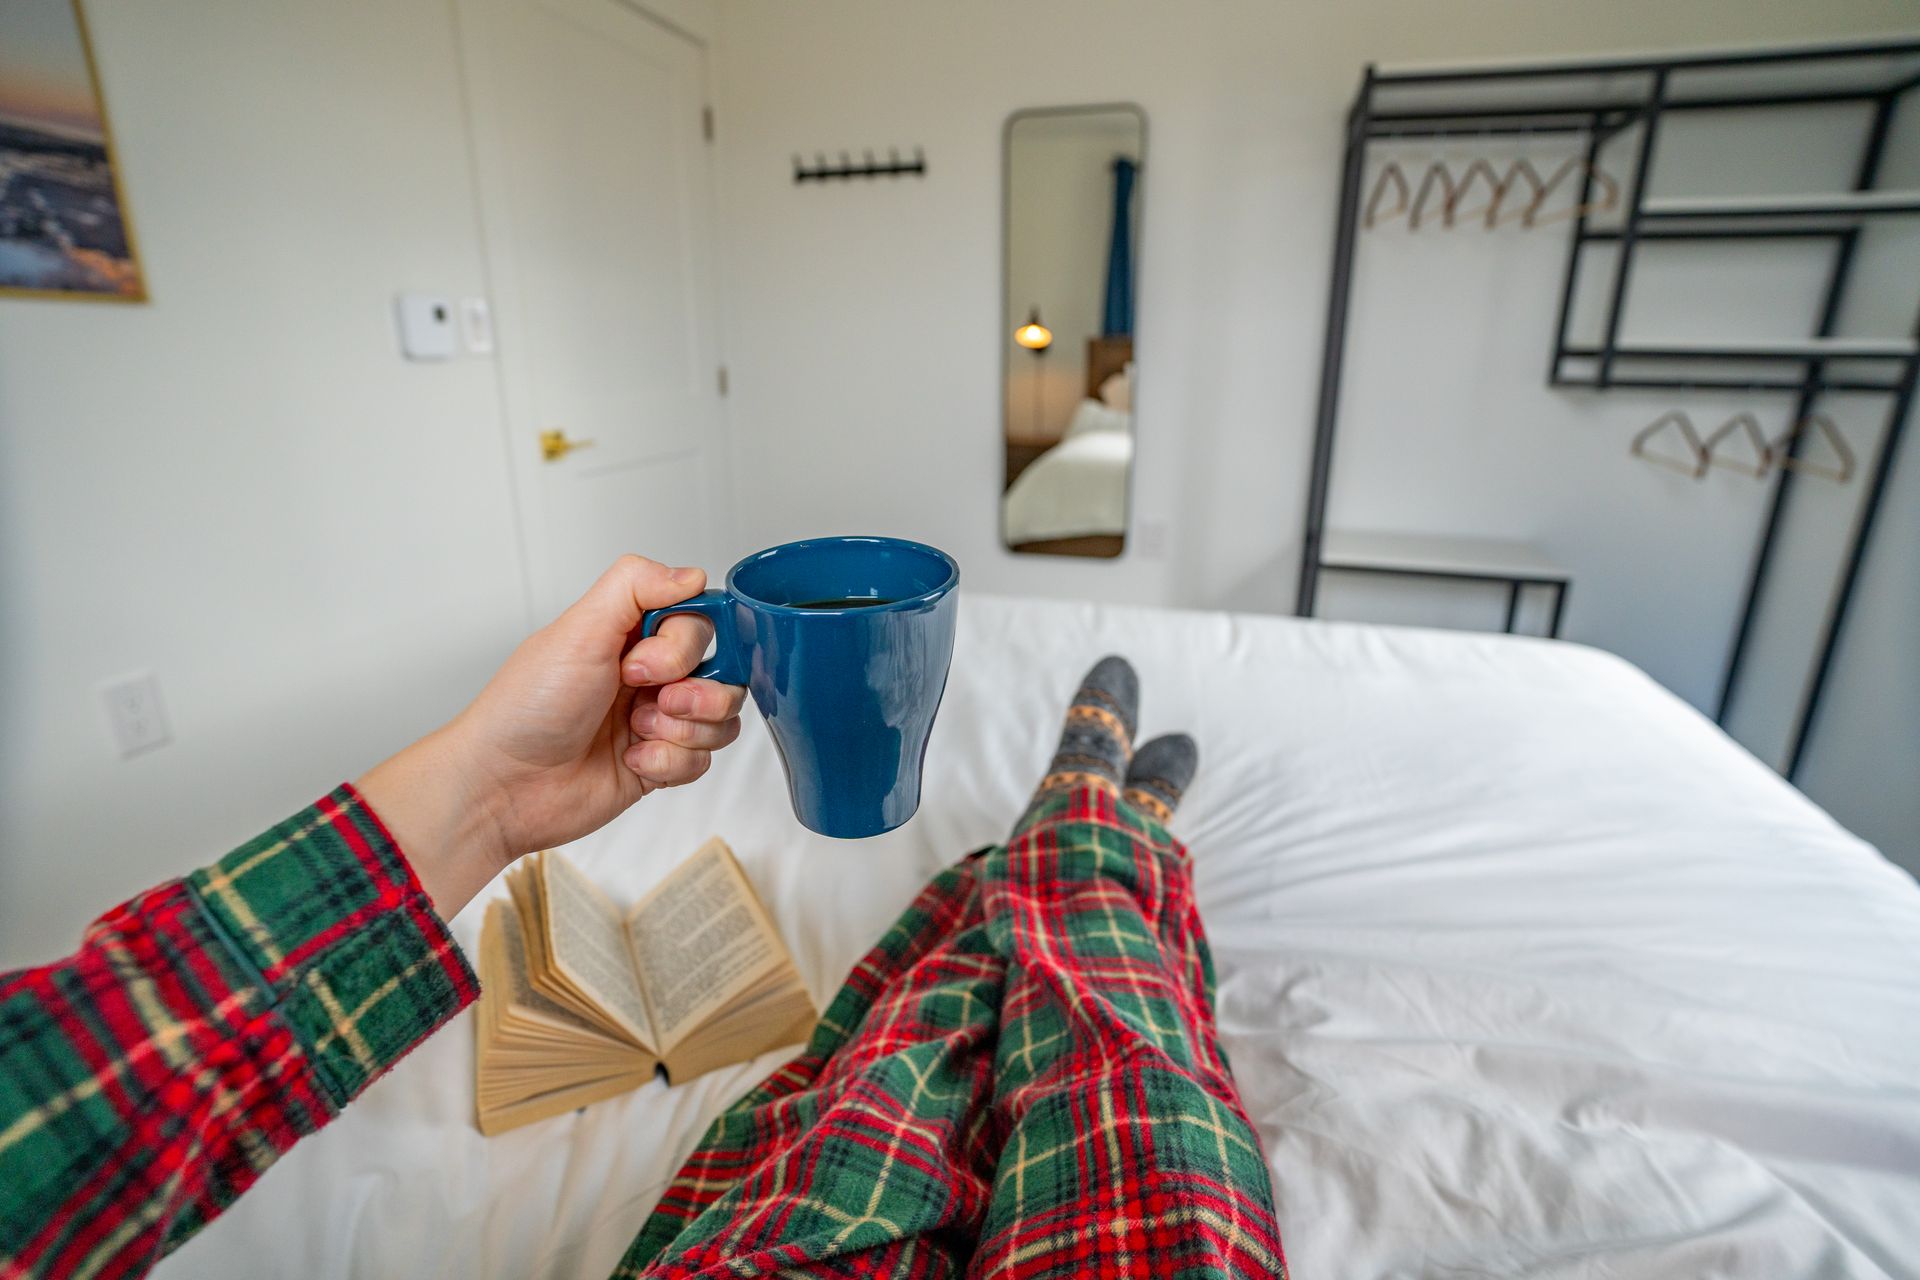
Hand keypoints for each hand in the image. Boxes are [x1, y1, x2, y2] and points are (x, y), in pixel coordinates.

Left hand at [357, 556, 748, 915]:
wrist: (504, 785)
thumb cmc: (526, 709)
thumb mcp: (578, 631)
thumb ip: (635, 586)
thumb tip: (693, 575)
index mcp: (629, 634)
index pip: (699, 621)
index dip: (684, 645)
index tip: (644, 664)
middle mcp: (648, 674)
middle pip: (722, 669)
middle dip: (695, 692)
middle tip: (648, 701)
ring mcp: (656, 720)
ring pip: (721, 717)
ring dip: (685, 729)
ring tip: (639, 732)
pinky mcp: (660, 764)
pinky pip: (703, 761)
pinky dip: (670, 763)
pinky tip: (632, 761)